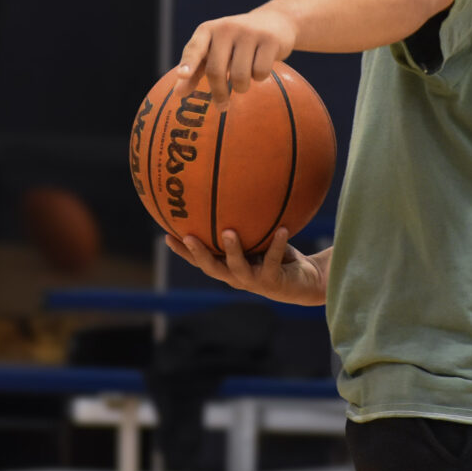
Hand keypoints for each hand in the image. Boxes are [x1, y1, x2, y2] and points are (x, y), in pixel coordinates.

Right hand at [165, 227, 329, 306]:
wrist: (305, 281)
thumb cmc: (277, 256)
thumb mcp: (260, 238)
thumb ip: (247, 223)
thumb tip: (235, 189)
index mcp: (228, 267)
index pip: (201, 260)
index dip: (182, 251)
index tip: (166, 235)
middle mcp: (237, 277)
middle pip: (211, 268)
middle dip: (198, 253)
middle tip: (188, 236)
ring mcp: (254, 281)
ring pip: (237, 267)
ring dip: (232, 250)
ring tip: (229, 232)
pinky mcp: (273, 281)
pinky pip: (273, 259)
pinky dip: (277, 244)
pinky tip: (282, 229)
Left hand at [174, 7, 297, 105]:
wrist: (275, 21)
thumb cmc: (238, 42)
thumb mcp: (215, 50)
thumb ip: (196, 70)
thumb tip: (178, 94)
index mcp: (208, 30)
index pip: (195, 48)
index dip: (188, 63)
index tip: (182, 75)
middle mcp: (226, 28)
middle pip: (216, 70)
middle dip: (219, 92)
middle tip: (222, 106)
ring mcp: (249, 32)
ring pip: (240, 75)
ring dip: (241, 87)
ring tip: (243, 83)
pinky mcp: (270, 40)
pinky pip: (261, 72)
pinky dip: (260, 77)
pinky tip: (260, 69)